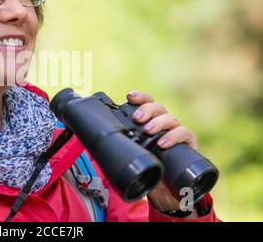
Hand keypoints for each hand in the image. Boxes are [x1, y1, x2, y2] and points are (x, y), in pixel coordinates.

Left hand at [126, 91, 198, 215]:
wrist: (167, 189)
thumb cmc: (148, 168)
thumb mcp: (134, 156)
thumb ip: (122, 148)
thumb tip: (97, 147)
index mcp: (150, 121)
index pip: (147, 103)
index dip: (140, 97)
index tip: (129, 96)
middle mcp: (164, 124)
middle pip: (158, 107)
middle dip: (147, 109)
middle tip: (137, 118)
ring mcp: (177, 132)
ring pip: (171, 118)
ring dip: (158, 122)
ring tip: (148, 131)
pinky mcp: (189, 144)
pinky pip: (185, 133)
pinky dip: (174, 136)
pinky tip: (163, 143)